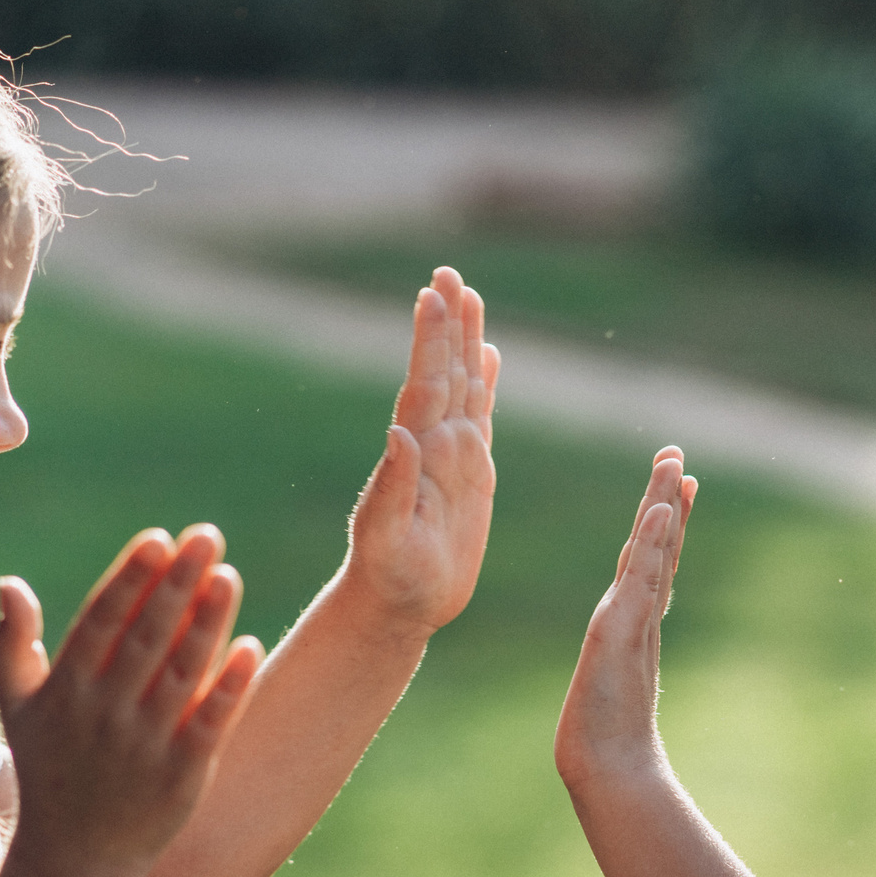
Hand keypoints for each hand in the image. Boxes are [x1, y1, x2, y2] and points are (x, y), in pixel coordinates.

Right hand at [0, 527, 264, 874]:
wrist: (75, 859)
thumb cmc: (48, 770)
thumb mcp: (17, 709)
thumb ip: (13, 644)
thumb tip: (9, 581)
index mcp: (65, 691)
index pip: (102, 621)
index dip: (130, 578)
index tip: (159, 539)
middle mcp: (103, 715)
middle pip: (147, 637)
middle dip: (177, 583)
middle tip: (207, 535)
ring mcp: (143, 746)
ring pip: (182, 673)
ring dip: (207, 622)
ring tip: (228, 575)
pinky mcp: (181, 775)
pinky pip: (210, 723)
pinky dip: (229, 686)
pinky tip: (250, 646)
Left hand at [344, 266, 498, 633]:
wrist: (397, 605)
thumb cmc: (391, 580)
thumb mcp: (388, 540)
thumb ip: (392, 488)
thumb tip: (399, 433)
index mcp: (417, 453)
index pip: (426, 383)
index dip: (431, 339)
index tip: (432, 292)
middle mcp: (434, 444)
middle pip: (445, 370)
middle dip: (447, 322)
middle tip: (446, 270)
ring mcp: (451, 455)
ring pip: (463, 384)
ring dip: (465, 340)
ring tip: (467, 294)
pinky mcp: (469, 473)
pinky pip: (480, 415)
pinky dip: (484, 382)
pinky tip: (487, 356)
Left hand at [557, 447, 694, 787]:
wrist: (609, 770)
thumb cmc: (603, 741)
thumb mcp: (603, 688)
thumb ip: (614, 670)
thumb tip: (618, 665)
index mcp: (631, 622)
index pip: (650, 560)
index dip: (664, 522)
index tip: (677, 483)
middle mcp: (636, 615)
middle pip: (657, 546)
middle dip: (665, 499)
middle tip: (676, 455)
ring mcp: (633, 620)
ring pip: (653, 553)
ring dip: (662, 508)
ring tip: (674, 467)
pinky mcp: (624, 631)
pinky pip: (642, 578)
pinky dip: (655, 544)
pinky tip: (661, 511)